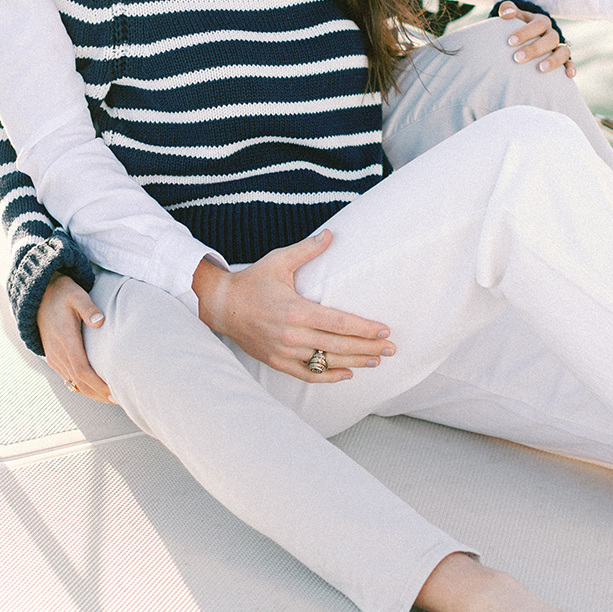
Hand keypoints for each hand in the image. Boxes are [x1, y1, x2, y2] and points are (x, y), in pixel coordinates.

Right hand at [38, 274, 111, 400]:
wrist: (40, 297)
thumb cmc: (63, 294)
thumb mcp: (77, 295)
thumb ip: (88, 308)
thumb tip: (100, 321)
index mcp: (65, 339)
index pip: (82, 369)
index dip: (97, 384)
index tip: (113, 392)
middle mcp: (57, 352)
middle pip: (79, 382)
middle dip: (98, 394)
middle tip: (119, 401)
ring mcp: (54, 357)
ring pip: (73, 382)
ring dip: (92, 393)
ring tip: (111, 399)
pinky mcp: (53, 358)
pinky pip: (68, 378)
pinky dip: (82, 387)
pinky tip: (96, 390)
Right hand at [191, 231, 396, 381]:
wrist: (221, 305)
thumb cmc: (252, 281)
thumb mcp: (279, 261)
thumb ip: (307, 249)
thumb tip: (330, 234)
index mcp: (295, 310)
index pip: (339, 323)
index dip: (364, 329)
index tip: (385, 330)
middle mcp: (291, 334)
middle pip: (338, 346)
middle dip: (368, 348)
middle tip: (391, 348)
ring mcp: (284, 351)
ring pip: (326, 362)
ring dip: (355, 362)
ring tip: (377, 360)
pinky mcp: (277, 362)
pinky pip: (307, 374)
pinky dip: (329, 377)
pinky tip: (347, 374)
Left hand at [497, 1, 574, 76]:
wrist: (526, 37)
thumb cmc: (517, 26)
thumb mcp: (513, 16)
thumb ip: (507, 9)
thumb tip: (507, 12)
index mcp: (541, 22)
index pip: (538, 24)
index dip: (525, 32)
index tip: (510, 41)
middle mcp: (552, 34)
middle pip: (551, 39)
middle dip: (534, 49)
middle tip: (517, 58)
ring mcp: (559, 47)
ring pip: (563, 51)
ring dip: (553, 60)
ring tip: (540, 69)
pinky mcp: (563, 59)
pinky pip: (570, 62)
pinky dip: (571, 68)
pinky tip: (568, 76)